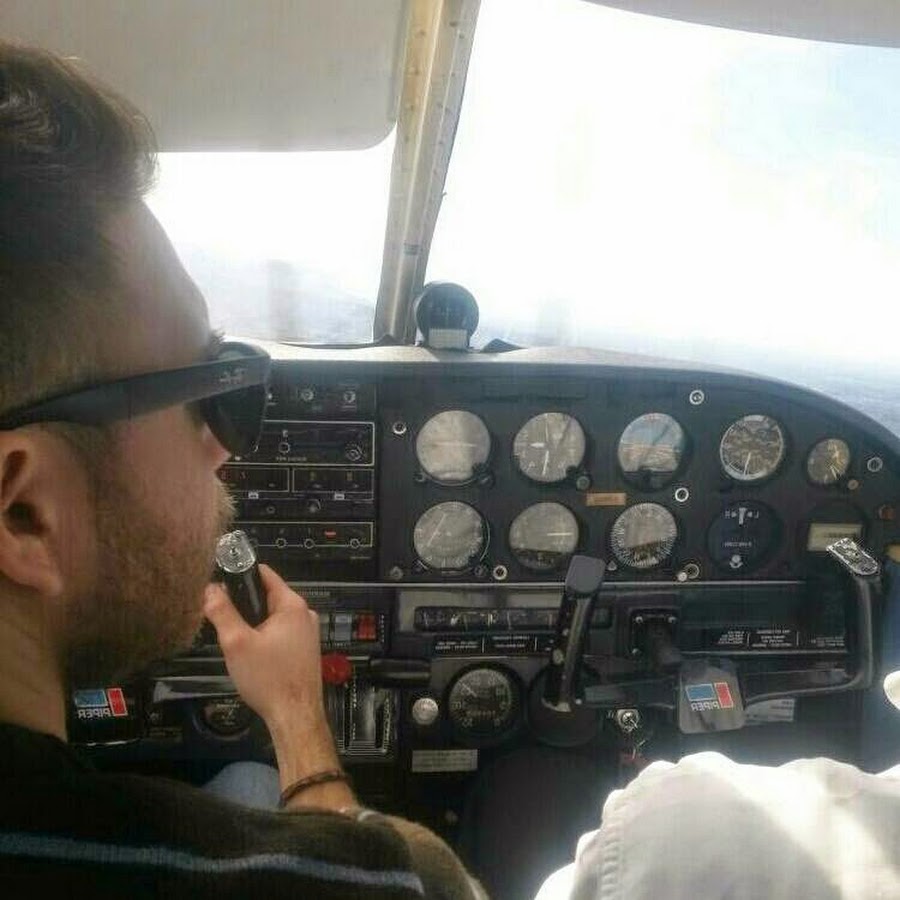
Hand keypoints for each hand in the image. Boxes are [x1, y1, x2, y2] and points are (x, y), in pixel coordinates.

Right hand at [205, 565, 351, 804]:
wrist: (295, 716)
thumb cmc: (268, 678)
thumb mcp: (237, 642)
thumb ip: (222, 612)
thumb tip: (210, 588)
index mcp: (292, 605)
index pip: (264, 574)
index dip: (239, 575)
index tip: (217, 583)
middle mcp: (305, 614)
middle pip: (267, 596)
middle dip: (243, 605)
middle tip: (222, 621)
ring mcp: (308, 633)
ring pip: (272, 618)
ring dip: (253, 625)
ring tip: (234, 642)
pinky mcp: (305, 650)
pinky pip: (280, 634)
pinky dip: (264, 638)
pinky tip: (252, 656)